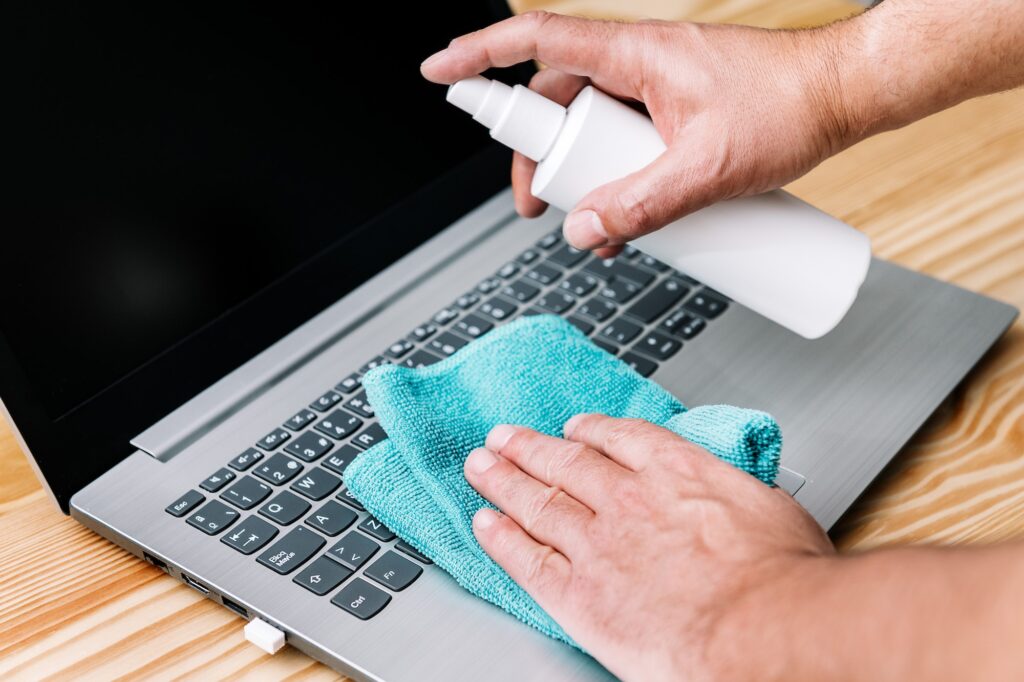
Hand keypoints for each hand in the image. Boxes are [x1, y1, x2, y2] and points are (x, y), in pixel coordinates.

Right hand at [421, 12, 854, 256]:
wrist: (846, 96)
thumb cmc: (791, 108)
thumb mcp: (709, 169)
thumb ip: (643, 206)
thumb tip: (584, 233)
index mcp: (635, 53)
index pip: (536, 41)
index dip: (480, 54)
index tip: (439, 73)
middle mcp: (637, 62)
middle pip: (557, 99)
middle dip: (539, 155)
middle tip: (537, 206)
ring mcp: (655, 86)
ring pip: (591, 124)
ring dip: (582, 173)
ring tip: (592, 225)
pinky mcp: (675, 109)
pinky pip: (625, 136)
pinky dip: (615, 173)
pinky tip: (627, 217)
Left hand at [463, 415, 833, 680]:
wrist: (760, 630)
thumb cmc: (781, 579)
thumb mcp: (773, 510)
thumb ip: (735, 495)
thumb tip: (738, 499)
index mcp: (676, 471)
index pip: (619, 439)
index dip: (588, 431)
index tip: (572, 428)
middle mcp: (628, 499)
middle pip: (564, 463)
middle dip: (528, 448)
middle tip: (502, 437)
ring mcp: (598, 544)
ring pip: (537, 501)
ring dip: (503, 481)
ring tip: (481, 467)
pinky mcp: (579, 594)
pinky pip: (527, 559)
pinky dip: (501, 538)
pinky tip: (484, 525)